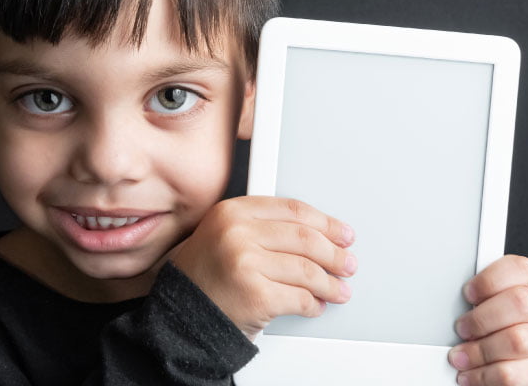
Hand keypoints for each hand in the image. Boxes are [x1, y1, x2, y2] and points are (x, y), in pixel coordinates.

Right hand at [168, 196, 355, 339]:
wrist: (180, 316)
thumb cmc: (204, 278)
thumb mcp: (224, 235)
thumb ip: (264, 227)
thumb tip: (319, 234)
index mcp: (232, 212)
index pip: (293, 209)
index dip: (325, 222)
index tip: (340, 233)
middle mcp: (237, 233)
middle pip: (305, 239)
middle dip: (334, 254)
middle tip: (347, 263)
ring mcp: (246, 265)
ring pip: (308, 271)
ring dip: (330, 284)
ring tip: (338, 290)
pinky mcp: (256, 297)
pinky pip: (300, 299)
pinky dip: (313, 305)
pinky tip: (314, 305)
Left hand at [449, 255, 527, 384]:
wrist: (479, 374)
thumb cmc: (470, 337)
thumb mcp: (466, 311)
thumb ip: (465, 298)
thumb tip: (432, 288)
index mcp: (516, 291)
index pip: (521, 269)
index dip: (492, 279)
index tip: (468, 294)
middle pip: (521, 302)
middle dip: (482, 318)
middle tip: (461, 329)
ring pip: (519, 340)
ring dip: (480, 351)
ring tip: (460, 357)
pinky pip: (511, 374)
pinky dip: (482, 376)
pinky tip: (469, 374)